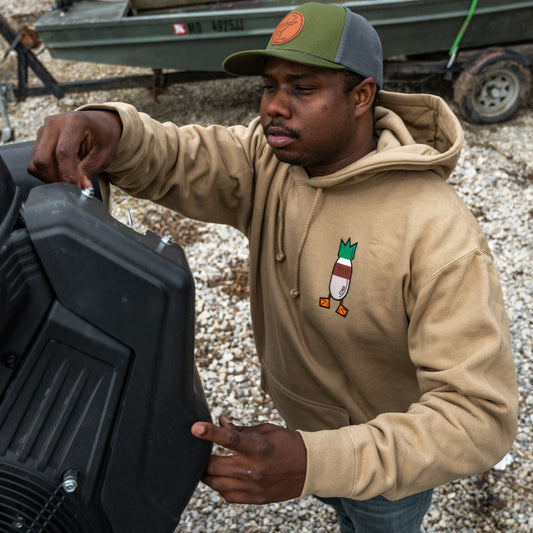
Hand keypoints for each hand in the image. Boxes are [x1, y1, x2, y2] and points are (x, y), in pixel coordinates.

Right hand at [28, 109, 121, 188]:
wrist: (99, 123)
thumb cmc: (104, 137)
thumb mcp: (104, 154)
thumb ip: (89, 171)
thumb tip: (79, 188)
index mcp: (74, 122)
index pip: (64, 152)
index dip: (69, 174)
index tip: (78, 187)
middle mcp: (54, 123)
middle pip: (43, 158)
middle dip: (56, 179)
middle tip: (72, 188)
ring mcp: (44, 130)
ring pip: (35, 162)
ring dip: (50, 178)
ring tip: (68, 182)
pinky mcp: (40, 138)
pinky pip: (35, 161)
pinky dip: (46, 173)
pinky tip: (61, 174)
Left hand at [191, 415, 305, 503]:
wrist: (309, 468)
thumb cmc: (287, 444)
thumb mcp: (265, 430)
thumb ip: (240, 429)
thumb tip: (220, 422)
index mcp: (258, 448)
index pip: (228, 439)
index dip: (209, 433)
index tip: (195, 428)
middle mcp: (253, 470)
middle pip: (214, 466)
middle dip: (202, 458)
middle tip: (198, 452)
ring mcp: (253, 487)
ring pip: (216, 483)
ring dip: (208, 473)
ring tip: (208, 464)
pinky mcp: (254, 499)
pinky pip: (227, 496)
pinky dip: (221, 486)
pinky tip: (223, 477)